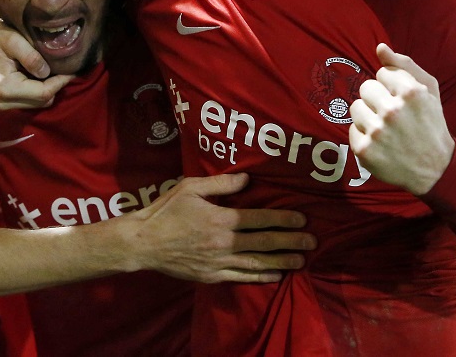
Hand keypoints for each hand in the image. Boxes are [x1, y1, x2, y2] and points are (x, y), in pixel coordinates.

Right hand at [0, 0, 72, 108]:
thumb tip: (47, 72)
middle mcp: (2, 102)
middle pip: (42, 101)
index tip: (73, 70)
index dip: (61, 82)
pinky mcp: (2, 102)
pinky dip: (37, 90)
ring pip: (37, 103)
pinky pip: (29, 101)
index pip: (43, 93)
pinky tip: (39, 74)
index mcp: (5, 88)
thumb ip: (30, 56)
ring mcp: (1, 104)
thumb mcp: (13, 39)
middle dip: (56, 86)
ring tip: (52, 69)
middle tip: (65, 68)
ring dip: (47, 88)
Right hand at [127, 173, 315, 282]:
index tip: (301, 219)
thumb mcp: (190, 188)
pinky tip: (275, 276)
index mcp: (220, 219)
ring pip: (257, 262)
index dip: (282, 219)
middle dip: (290, 242)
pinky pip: (241, 277)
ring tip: (301, 261)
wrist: (143, 243)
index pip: (259, 219)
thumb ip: (220, 185)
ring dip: (281, 262)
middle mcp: (223, 242)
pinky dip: (260, 277)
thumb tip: (247, 179)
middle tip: (312, 241)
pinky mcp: (211, 276)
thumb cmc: (165, 211)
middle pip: (264, 242)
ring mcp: (218, 262)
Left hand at [348, 43, 454, 194]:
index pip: (381, 73)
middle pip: (365, 88)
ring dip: (368, 116)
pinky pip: (351, 129)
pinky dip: (364, 136)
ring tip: (386, 129)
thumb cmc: (431, 123)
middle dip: (378, 99)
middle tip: (393, 116)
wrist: (436, 168)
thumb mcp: (428, 90)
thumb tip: (380, 47)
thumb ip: (404, 65)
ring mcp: (377, 132)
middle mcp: (392, 111)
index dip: (392, 87)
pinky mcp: (364, 150)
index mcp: (411, 93)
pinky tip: (381, 144)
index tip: (403, 101)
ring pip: (355, 107)